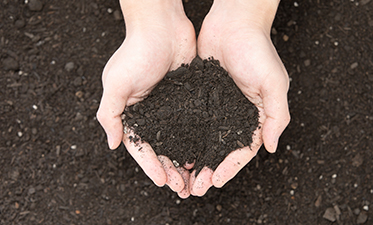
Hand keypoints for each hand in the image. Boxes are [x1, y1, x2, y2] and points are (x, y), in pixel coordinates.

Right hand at [96, 0, 195, 197]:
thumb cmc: (136, 51)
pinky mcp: (188, 99)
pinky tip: (204, 154)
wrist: (163, 26)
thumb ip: (111, 114)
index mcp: (132, 113)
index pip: (140, 146)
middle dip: (170, 169)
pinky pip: (193, 125)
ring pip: (178, 140)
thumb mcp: (116, 83)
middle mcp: (151, 113)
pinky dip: (197, 141)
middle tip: (182, 188)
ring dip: (184, 161)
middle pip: (161, 148)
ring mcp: (170, 108)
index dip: (150, 165)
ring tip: (193, 179)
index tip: (163, 181)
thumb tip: (112, 144)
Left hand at [191, 0, 289, 195]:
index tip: (216, 181)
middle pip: (223, 149)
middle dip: (211, 169)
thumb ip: (277, 115)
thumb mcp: (274, 83)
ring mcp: (218, 106)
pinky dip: (186, 137)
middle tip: (196, 187)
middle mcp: (236, 114)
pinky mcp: (201, 96)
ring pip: (206, 139)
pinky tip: (176, 149)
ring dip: (197, 158)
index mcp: (256, 115)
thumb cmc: (257, 49)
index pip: (244, 148)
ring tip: (185, 175)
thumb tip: (273, 147)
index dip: (231, 167)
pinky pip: (193, 121)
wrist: (233, 23)